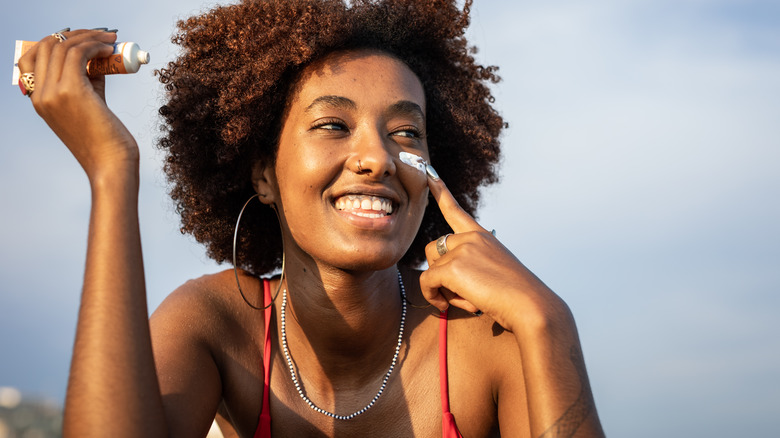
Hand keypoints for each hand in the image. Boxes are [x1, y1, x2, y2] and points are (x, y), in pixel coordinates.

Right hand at [17, 29, 138, 180]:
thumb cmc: (106, 140)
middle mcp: (40, 95)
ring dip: (90, 37)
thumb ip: (87, 80)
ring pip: (63, 46)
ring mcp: (52, 93)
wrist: (111, 165)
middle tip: (102, 34)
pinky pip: (79, 54)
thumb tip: (97, 56)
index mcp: (39, 100)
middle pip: (47, 46)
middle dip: (76, 34)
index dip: (55, 42)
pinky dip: (95, 46)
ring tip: (111, 39)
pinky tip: (110, 49)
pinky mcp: (71, 91)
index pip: (31, 58)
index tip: (81, 38)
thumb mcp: (90, 104)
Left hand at [419, 170, 563, 332]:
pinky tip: (445, 306)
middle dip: (439, 273)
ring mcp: (462, 249)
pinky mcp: (453, 267)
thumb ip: (472, 266)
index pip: (455, 211)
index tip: (429, 173)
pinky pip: (427, 282)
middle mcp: (471, 237)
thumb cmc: (516, 297)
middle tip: (460, 294)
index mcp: (482, 236)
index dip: (440, 191)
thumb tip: (441, 275)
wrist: (530, 306)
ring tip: (466, 300)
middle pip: (433, 250)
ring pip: (431, 268)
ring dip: (441, 288)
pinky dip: (432, 297)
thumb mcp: (495, 272)